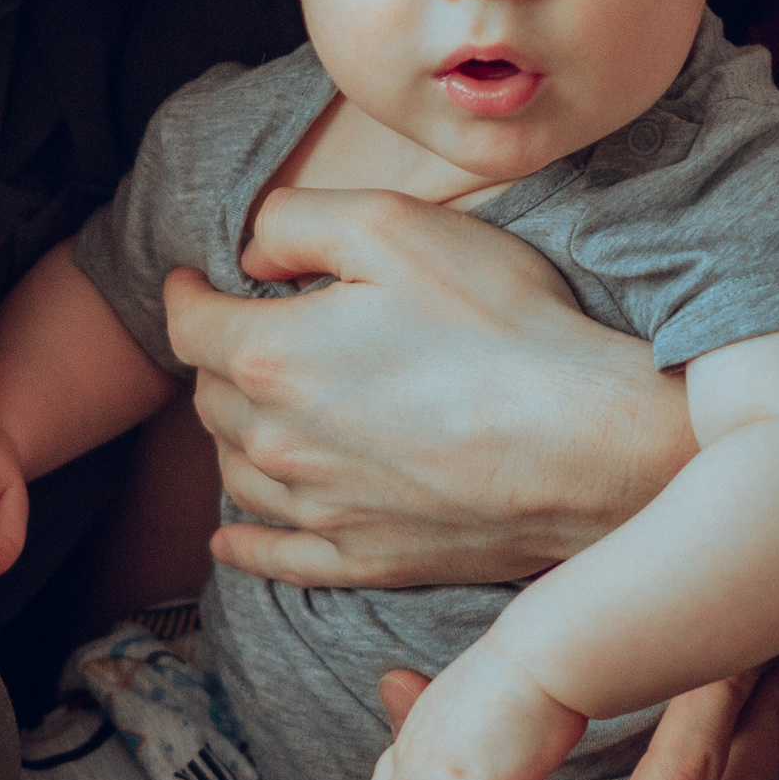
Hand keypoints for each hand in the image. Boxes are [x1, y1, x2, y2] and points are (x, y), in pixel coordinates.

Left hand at [163, 188, 693, 592]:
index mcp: (272, 358)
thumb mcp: (394, 226)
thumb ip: (297, 221)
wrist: (590, 445)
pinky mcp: (367, 558)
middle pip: (212, 399)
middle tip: (252, 330)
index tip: (196, 280)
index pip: (191, 326)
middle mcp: (279, 443)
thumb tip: (250, 251)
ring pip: (238, 470)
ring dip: (237, 433)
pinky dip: (246, 543)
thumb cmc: (501, 326)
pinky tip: (229, 538)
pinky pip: (278, 558)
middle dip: (220, 359)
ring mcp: (321, 510)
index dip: (188, 294)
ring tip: (260, 407)